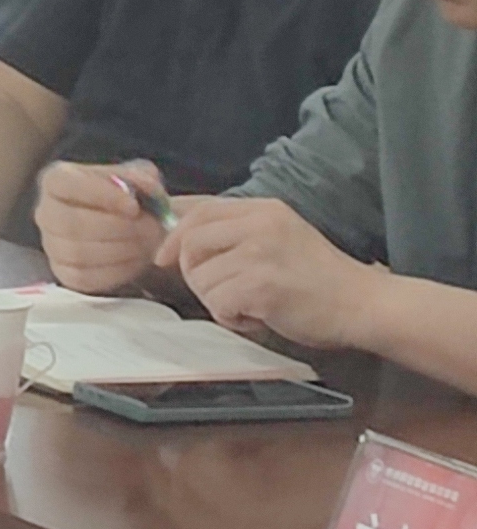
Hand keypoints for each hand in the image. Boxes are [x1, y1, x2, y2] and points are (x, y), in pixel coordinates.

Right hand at [31, 161, 168, 295]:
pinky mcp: (63, 272)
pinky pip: (83, 278)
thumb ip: (142, 176)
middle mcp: (45, 212)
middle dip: (117, 228)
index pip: (65, 184)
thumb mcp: (137, 177)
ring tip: (147, 244)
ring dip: (120, 251)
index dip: (100, 195)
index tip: (134, 206)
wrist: (128, 229)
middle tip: (150, 228)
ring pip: (78, 253)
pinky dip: (114, 272)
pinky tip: (134, 260)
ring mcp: (50, 245)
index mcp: (56, 180)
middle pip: (71, 223)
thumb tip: (146, 184)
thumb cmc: (125, 198)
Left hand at [167, 195, 384, 350]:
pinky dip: (231, 318)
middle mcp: (258, 224)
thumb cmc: (320, 278)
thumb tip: (183, 236)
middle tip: (221, 292)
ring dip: (217, 301)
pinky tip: (256, 318)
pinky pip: (217, 303)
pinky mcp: (261, 285)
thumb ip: (239, 232)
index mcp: (262, 209)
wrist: (363, 304)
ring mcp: (259, 254)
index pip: (199, 210)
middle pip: (190, 243)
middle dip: (194, 274)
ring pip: (200, 278)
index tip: (165, 256)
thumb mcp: (279, 236)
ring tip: (248, 306)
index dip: (174, 234)